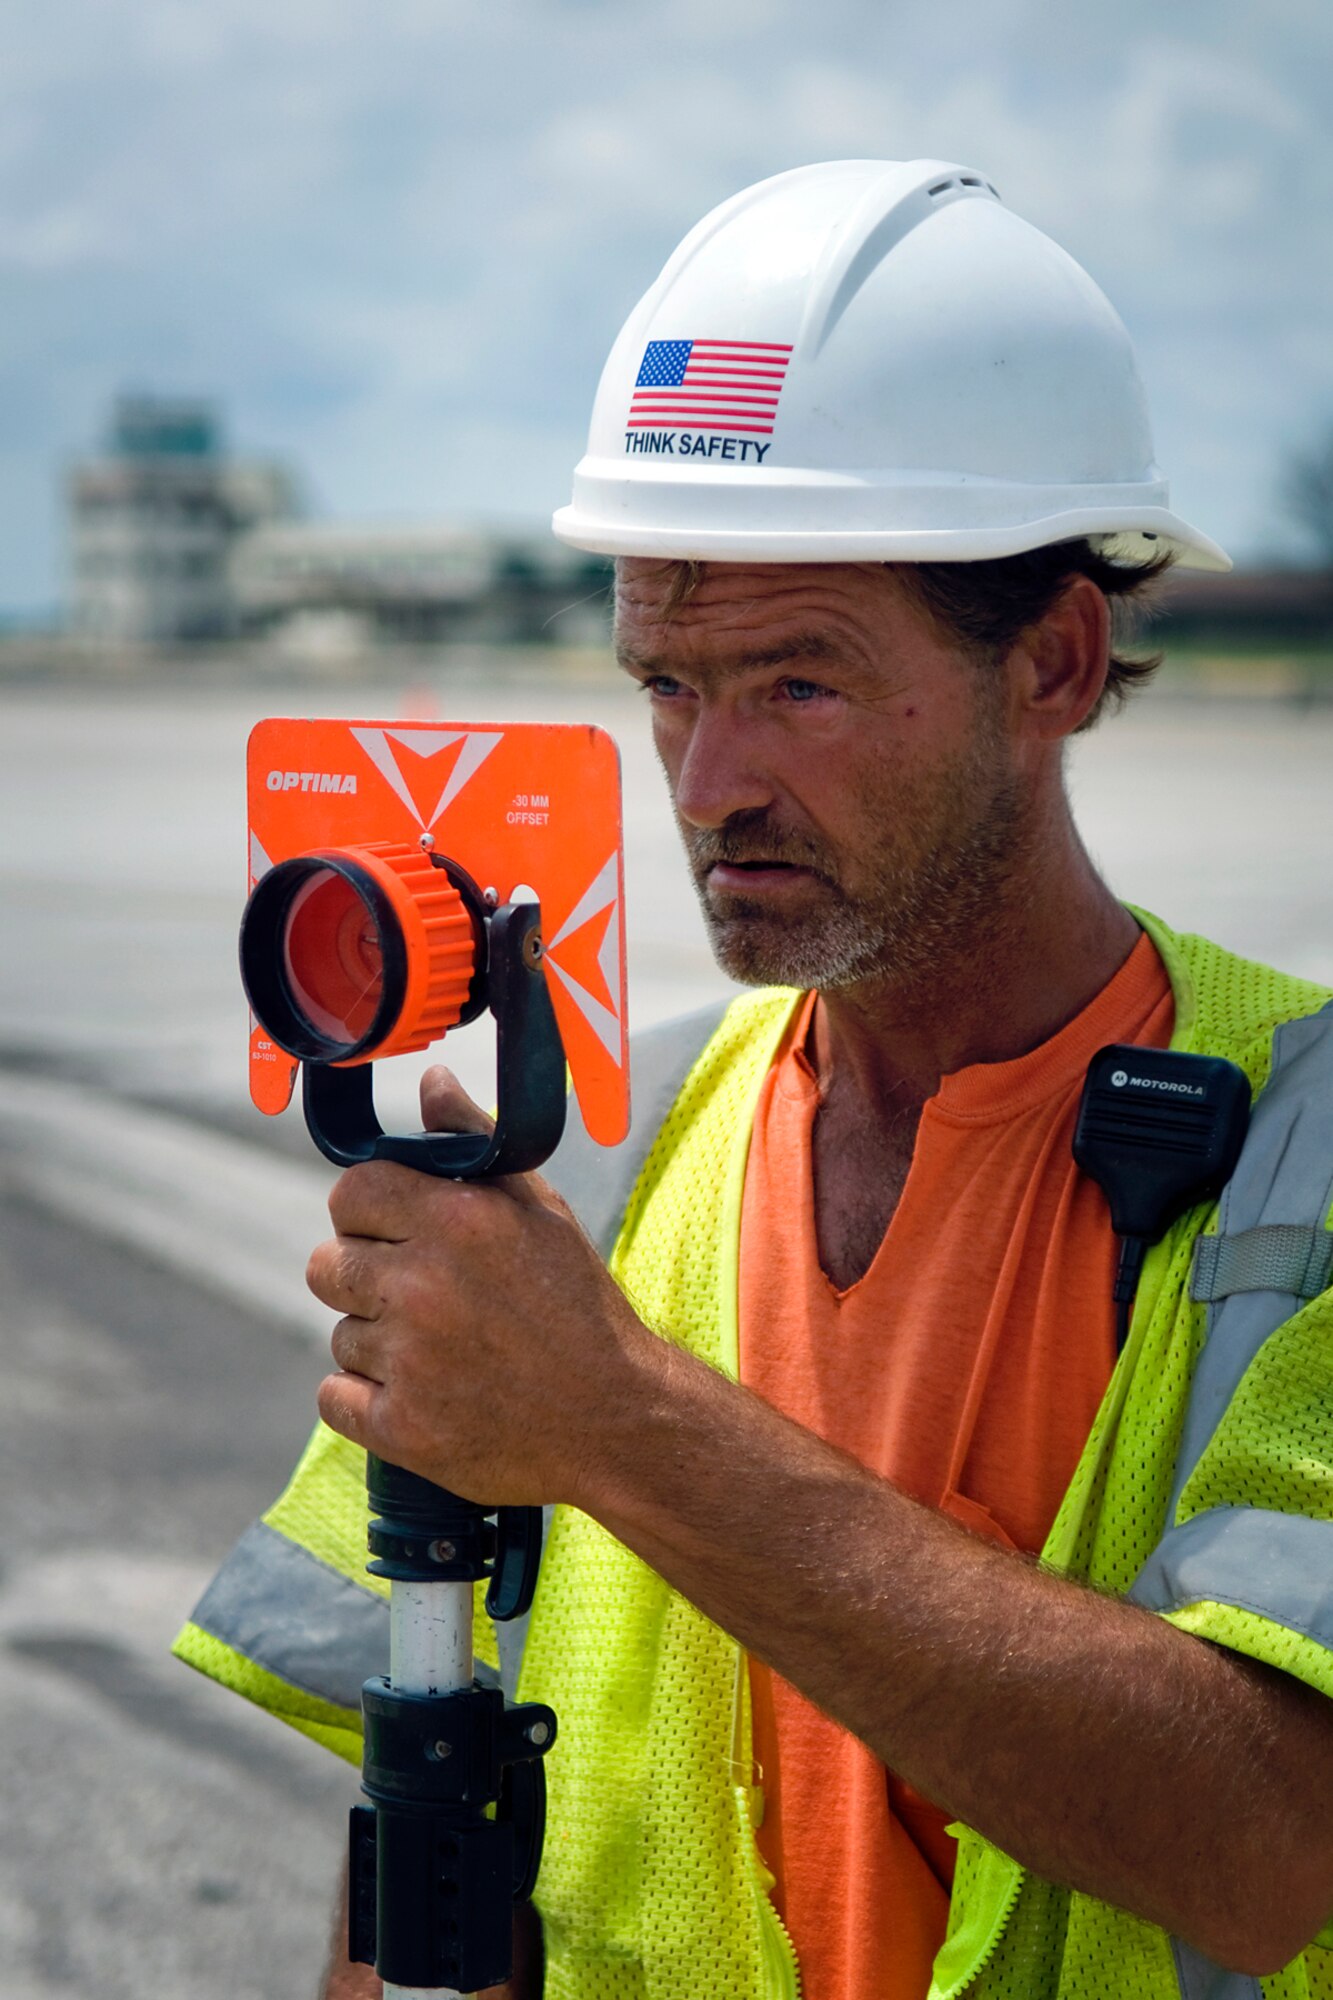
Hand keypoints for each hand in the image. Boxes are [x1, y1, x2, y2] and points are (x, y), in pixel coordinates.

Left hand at [307, 1067, 654, 1504]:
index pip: (350, 1193)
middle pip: (326, 1266)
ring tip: (442, 1352)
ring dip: (377, 1344)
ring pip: (339, 1335)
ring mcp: (409, 1362)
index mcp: (458, 1219)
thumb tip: (431, 1082)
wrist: (618, 1418)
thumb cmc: (578, 1307)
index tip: (396, 1235)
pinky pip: (334, 1398)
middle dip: (365, 1279)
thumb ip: (474, 1141)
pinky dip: (366, 1400)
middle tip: (421, 1299)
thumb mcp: (540, 1211)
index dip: (367, 1214)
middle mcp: (425, 1285)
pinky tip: (421, 1393)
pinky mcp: (401, 1429)